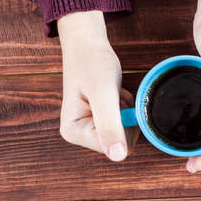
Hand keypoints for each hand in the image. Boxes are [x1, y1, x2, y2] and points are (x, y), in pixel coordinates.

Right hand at [57, 11, 139, 160]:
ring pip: (126, 132)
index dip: (123, 125)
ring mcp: (90, 128)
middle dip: (125, 117)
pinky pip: (126, 123)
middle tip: (114, 96)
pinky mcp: (100, 121)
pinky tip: (115, 94)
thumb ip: (109, 125)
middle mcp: (79, 134)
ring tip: (113, 94)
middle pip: (121, 143)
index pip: (114, 147)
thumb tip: (117, 156)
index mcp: (73, 132)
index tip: (114, 101)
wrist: (88, 45)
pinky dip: (127, 107)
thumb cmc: (92, 63)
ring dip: (127, 111)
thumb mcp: (104, 93)